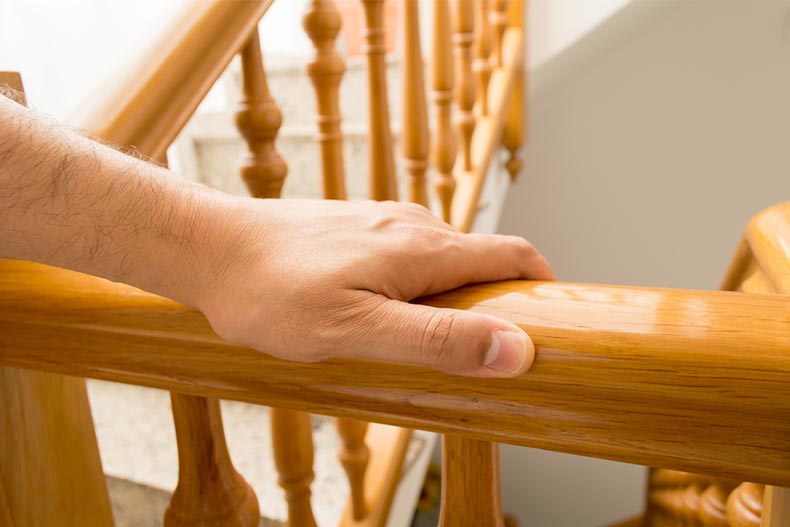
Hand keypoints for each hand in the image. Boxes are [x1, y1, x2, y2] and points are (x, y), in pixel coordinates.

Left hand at [192, 198, 554, 376]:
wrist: (209, 250)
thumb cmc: (271, 293)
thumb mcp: (355, 331)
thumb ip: (436, 340)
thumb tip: (514, 347)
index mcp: (422, 247)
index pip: (512, 255)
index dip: (543, 287)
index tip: (553, 324)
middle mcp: (410, 225)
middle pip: (482, 259)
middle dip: (499, 302)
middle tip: (489, 354)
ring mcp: (381, 224)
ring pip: (443, 260)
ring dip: (455, 299)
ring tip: (437, 346)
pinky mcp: (357, 232)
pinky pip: (409, 258)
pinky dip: (421, 289)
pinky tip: (392, 320)